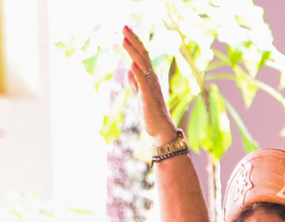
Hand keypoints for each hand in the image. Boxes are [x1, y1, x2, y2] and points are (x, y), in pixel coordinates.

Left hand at [123, 27, 176, 144]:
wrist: (160, 132)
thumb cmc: (151, 115)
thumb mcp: (140, 96)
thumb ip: (135, 83)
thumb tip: (129, 69)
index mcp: (148, 79)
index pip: (141, 57)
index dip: (134, 44)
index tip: (125, 31)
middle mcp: (151, 80)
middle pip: (143, 56)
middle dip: (133, 41)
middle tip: (124, 27)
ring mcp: (151, 88)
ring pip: (143, 66)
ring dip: (134, 52)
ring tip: (125, 39)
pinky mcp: (149, 98)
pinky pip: (143, 83)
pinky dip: (138, 72)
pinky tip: (132, 63)